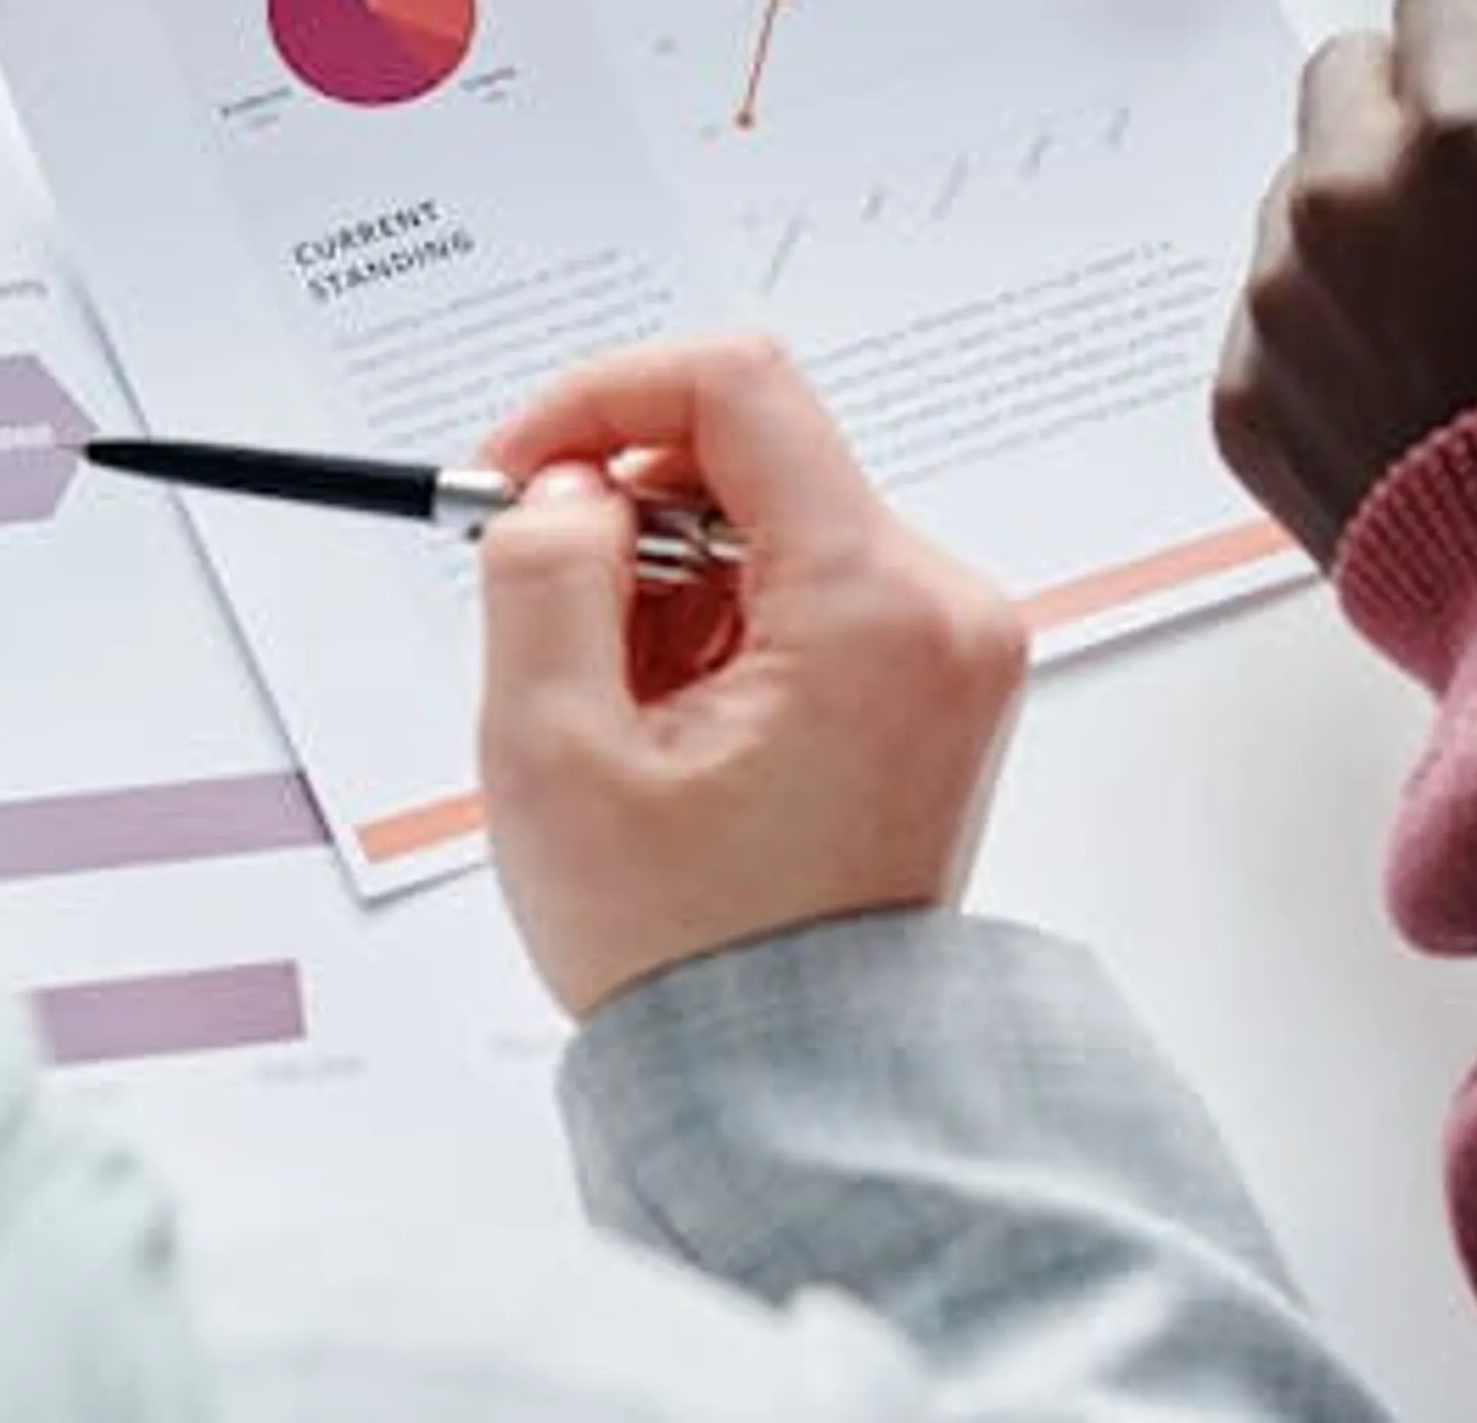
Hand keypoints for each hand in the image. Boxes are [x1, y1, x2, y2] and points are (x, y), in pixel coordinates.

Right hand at [473, 333, 1028, 1017]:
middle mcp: (943, 608)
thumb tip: (566, 483)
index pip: (740, 388)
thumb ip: (543, 574)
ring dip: (672, 588)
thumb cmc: (689, 954)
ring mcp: (952, 647)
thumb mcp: (555, 752)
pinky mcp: (937, 680)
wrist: (793, 1087)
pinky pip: (811, 588)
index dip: (603, 399)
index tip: (523, 471)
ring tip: (635, 722)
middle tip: (561, 637)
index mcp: (874, 607)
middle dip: (631, 526)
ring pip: (774, 524)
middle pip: (756, 458)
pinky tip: (687, 732)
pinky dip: (725, 629)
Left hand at [1214, 0, 1476, 561]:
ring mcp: (1282, 308)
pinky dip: (1339, 313)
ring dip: (1378, 204)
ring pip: (1306, 193)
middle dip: (1427, 86)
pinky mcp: (1248, 405)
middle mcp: (1347, 204)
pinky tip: (1430, 373)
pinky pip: (1274, 309)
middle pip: (1352, 77)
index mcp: (1469, 134)